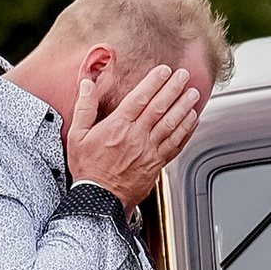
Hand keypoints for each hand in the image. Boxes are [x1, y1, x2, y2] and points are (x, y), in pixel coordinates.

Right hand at [67, 61, 203, 212]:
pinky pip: (176, 144)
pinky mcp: (157, 163)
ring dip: (185, 107)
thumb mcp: (77, 136)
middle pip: (160, 107)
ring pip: (172, 124)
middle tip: (184, 76)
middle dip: (174, 89)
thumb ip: (84, 108)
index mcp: (118, 126)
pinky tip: (193, 121)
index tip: (164, 71)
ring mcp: (149, 150)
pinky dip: (187, 131)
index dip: (154, 82)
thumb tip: (86, 85)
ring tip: (193, 94)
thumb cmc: (88, 168)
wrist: (99, 198)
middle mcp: (137, 136)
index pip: (140, 98)